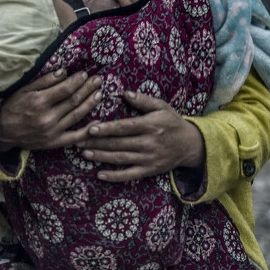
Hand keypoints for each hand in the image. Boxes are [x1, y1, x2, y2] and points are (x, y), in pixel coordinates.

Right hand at [0, 69, 102, 151]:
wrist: (2, 131)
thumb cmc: (12, 107)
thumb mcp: (24, 90)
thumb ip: (45, 81)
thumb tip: (64, 72)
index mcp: (39, 102)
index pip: (65, 89)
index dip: (77, 81)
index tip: (85, 74)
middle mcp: (47, 117)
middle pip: (74, 101)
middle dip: (88, 89)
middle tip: (98, 80)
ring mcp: (52, 131)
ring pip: (77, 115)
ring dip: (90, 103)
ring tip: (99, 94)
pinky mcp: (54, 142)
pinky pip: (74, 137)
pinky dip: (87, 130)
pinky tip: (98, 122)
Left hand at [82, 90, 204, 181]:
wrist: (192, 145)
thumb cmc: (173, 122)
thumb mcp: (162, 107)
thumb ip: (143, 100)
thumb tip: (124, 93)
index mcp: (150, 125)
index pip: (124, 127)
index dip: (107, 128)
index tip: (91, 128)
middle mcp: (148, 143)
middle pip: (118, 143)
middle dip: (97, 142)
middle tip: (77, 140)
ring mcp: (148, 158)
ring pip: (120, 158)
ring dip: (101, 156)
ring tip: (84, 153)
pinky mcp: (150, 170)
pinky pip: (130, 175)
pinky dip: (115, 176)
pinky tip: (100, 175)